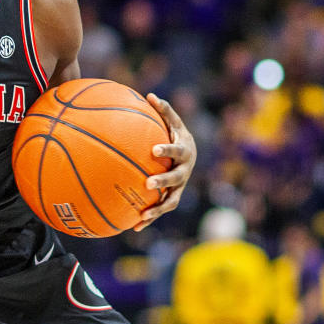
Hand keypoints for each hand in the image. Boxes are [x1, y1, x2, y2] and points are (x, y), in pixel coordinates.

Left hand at [135, 93, 196, 231]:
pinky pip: (160, 210)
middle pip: (175, 179)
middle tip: (148, 183)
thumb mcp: (173, 123)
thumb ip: (164, 111)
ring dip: (157, 209)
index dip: (167, 150)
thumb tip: (149, 95)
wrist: (190, 155)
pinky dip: (149, 219)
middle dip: (163, 182)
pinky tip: (133, 227)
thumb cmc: (177, 135)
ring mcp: (179, 187)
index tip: (154, 149)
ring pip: (170, 201)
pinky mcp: (172, 198)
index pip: (176, 151)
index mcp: (184, 152)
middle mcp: (184, 172)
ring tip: (142, 215)